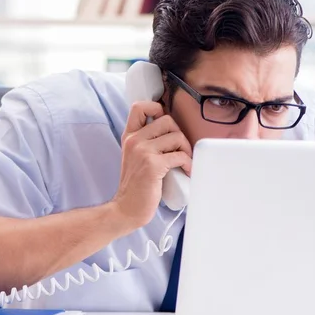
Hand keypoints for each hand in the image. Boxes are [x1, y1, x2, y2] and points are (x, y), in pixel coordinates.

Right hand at [112, 101, 191, 229]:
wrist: (127, 208)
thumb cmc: (136, 185)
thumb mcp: (135, 156)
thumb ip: (146, 141)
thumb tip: (171, 129)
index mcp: (129, 136)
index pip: (139, 106)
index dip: (157, 108)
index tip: (166, 125)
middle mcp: (134, 140)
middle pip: (167, 120)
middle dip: (179, 134)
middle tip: (180, 150)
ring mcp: (143, 151)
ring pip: (176, 136)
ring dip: (186, 149)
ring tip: (184, 162)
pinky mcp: (153, 165)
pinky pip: (180, 156)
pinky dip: (187, 163)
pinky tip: (186, 171)